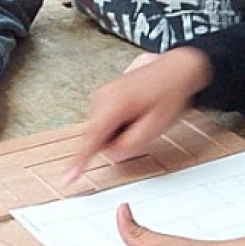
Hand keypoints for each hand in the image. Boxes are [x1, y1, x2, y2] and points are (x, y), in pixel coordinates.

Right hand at [62, 46, 211, 182]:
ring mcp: (103, 93)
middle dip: (116, 140)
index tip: (67, 177)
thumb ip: (131, 144)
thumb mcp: (156, 126)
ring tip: (142, 115)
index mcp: (113, 105)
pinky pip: (107, 118)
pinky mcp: (107, 93)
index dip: (79, 162)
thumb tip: (113, 154)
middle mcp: (103, 97)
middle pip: (97, 136)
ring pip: (102, 128)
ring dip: (120, 130)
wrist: (177, 68)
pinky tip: (138, 111)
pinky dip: (120, 121)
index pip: (91, 141)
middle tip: (142, 127)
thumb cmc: (170, 92)